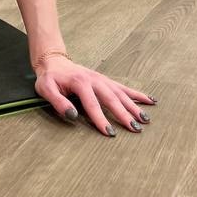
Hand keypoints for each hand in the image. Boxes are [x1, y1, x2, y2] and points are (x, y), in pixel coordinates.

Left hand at [33, 55, 154, 135]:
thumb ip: (58, 102)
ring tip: (145, 119)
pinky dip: (137, 94)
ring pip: (121, 93)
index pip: (92, 104)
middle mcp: (95, 80)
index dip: (100, 119)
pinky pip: (124, 88)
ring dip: (134, 106)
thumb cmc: (50, 79)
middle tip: (135, 129)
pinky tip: (150, 100)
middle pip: (111, 98)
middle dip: (124, 114)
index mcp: (80, 83)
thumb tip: (73, 116)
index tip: (109, 133)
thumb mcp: (46, 89)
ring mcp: (103, 79)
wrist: (54, 63)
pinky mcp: (106, 81)